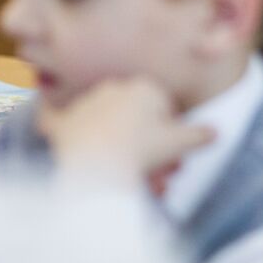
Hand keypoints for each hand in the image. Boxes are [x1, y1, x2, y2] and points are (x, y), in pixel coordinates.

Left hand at [38, 77, 213, 187]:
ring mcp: (85, 105)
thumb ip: (200, 135)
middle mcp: (113, 88)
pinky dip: (51, 117)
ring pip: (105, 122)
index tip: (172, 157)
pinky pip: (53, 116)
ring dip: (115, 143)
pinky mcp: (62, 125)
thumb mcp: (181, 143)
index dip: (170, 133)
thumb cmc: (143, 150)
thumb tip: (216, 132)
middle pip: (134, 117)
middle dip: (145, 144)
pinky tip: (45, 116)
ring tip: (125, 175)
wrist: (99, 165)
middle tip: (154, 175)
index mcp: (144, 87)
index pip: (163, 108)